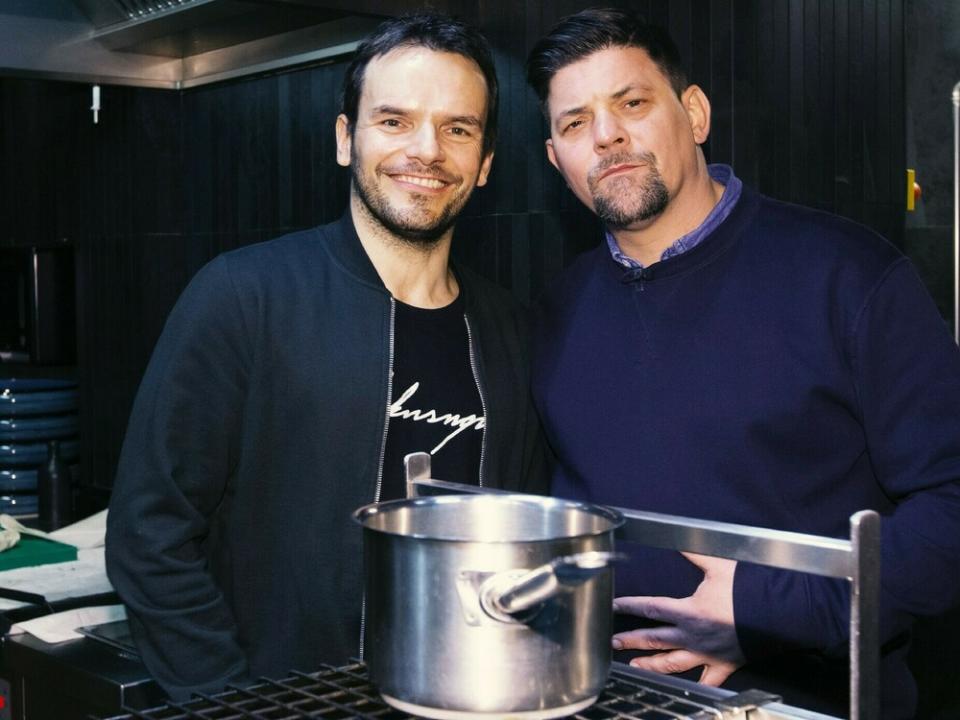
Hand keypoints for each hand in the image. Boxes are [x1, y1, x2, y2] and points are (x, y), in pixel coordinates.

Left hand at [611, 552, 744, 685]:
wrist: (778, 613)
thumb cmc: (748, 590)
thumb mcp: (718, 566)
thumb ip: (695, 554)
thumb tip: (678, 540)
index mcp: (688, 610)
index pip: (650, 608)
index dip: (628, 606)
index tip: (613, 606)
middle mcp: (693, 634)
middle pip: (654, 639)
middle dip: (631, 640)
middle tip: (613, 642)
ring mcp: (707, 653)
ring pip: (672, 664)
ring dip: (651, 665)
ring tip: (635, 666)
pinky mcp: (724, 665)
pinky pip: (707, 681)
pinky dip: (696, 685)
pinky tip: (685, 687)